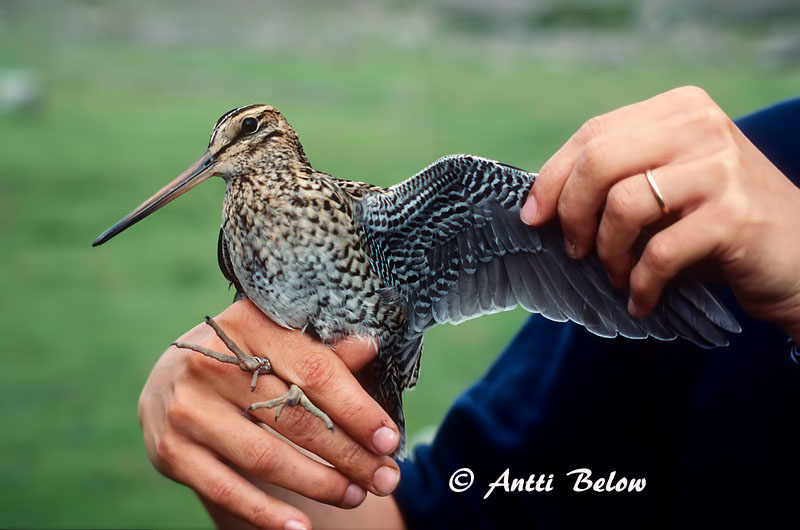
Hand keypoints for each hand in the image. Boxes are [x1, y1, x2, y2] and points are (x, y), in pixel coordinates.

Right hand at [138, 300, 400, 529]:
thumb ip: (323, 352)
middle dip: (347, 454)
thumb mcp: (280, 342)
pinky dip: (266, 513)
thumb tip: (370, 347)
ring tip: (355, 495)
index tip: (389, 440)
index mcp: (248, 325)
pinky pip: (226, 490)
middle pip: (293, 418)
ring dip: (318, 483)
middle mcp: (210, 363)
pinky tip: (301, 526)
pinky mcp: (172, 451)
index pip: (314, 372)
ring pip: (264, 458)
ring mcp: (188, 409)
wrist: (172, 378)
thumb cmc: (245, 358)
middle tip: (384, 478)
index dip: (357, 409)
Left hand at [521, 86, 799, 340]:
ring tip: (616, 275)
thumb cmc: (718, 223)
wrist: (798, 258)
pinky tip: (641, 299)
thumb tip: (543, 202)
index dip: (552, 178)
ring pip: (623, 205)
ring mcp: (720, 168)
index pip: (592, 135)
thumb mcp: (669, 182)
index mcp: (678, 109)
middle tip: (573, 250)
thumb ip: (619, 175)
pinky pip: (659, 252)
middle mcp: (700, 126)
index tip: (533, 216)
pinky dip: (640, 284)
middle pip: (599, 162)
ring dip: (607, 252)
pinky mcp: (733, 215)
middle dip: (572, 214)